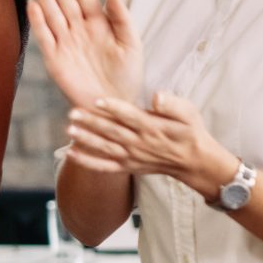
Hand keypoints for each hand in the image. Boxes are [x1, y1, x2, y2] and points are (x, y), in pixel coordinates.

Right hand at [28, 0, 143, 110]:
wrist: (115, 104)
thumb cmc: (127, 75)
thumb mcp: (132, 44)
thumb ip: (122, 18)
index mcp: (99, 23)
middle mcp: (80, 30)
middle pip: (64, 0)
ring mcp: (66, 43)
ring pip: (52, 14)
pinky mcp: (55, 60)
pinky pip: (45, 37)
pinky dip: (38, 22)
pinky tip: (33, 5)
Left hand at [66, 91, 240, 197]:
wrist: (193, 161)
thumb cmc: (189, 131)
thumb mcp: (189, 113)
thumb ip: (173, 104)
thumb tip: (157, 96)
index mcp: (153, 127)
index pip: (130, 116)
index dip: (114, 108)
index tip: (97, 100)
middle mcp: (140, 143)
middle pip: (113, 131)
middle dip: (92, 122)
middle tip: (73, 112)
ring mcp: (132, 157)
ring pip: (106, 148)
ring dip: (86, 140)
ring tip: (69, 130)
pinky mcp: (127, 166)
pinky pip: (105, 166)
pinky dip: (87, 161)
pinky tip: (70, 154)